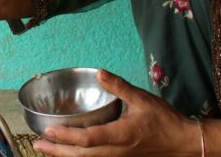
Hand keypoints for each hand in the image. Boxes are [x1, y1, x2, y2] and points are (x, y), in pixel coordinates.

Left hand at [33, 70, 198, 156]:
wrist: (182, 143)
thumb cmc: (164, 120)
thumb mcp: (142, 99)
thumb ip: (119, 86)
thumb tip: (100, 73)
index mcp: (121, 136)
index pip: (88, 139)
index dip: (67, 137)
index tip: (48, 131)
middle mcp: (116, 151)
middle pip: (81, 156)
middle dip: (58, 151)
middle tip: (38, 144)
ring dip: (65, 156)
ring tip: (46, 149)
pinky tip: (68, 152)